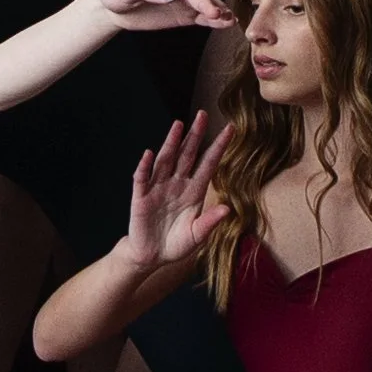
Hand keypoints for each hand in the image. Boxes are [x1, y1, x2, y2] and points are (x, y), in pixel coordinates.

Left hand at [94, 0, 236, 32]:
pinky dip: (213, 21)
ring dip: (218, 11)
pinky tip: (226, 24)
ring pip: (204, 4)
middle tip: (218, 14)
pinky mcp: (181, 14)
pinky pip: (200, 17)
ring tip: (230, 20)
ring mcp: (181, 0)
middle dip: (209, 3)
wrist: (111, 7)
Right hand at [124, 114, 231, 275]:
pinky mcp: (141, 197)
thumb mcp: (197, 236)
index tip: (230, 129)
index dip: (218, 147)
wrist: (152, 256)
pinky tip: (149, 154)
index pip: (208, 164)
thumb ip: (210, 222)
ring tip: (178, 125)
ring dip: (171, 143)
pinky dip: (145, 167)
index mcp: (194, 191)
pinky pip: (142, 179)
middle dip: (195, 135)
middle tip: (202, 114)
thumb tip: (227, 209)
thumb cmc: (176, 244)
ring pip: (166, 160)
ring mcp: (158, 188)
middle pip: (187, 155)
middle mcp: (177, 184)